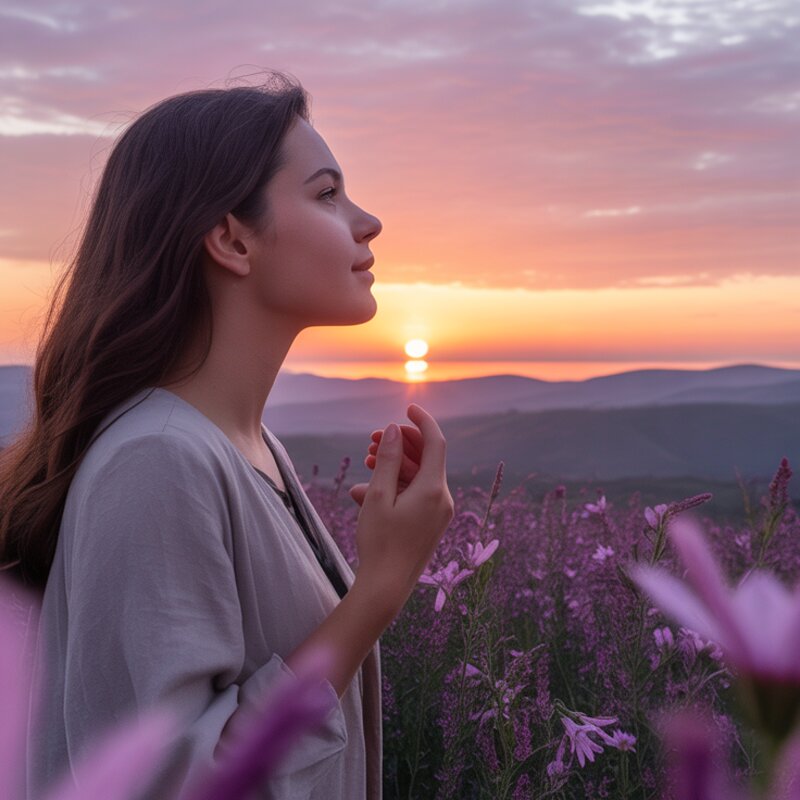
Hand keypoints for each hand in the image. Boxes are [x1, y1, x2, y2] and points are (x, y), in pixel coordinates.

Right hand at [350, 403, 453, 602]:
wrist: (386, 588)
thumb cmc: (380, 542)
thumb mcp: (378, 496)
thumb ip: (389, 459)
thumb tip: (396, 430)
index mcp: (434, 489)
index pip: (435, 443)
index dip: (422, 421)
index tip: (408, 407)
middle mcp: (442, 499)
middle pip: (426, 459)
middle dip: (401, 445)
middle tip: (374, 439)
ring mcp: (438, 513)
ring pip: (418, 477)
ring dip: (394, 466)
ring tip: (367, 460)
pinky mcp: (430, 524)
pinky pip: (415, 496)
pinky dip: (394, 488)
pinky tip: (364, 491)